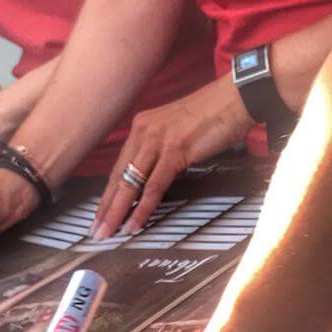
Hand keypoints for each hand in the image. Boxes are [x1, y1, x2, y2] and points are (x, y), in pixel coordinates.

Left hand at [92, 77, 250, 240]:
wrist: (235, 99)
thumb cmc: (214, 116)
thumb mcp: (179, 133)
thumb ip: (164, 151)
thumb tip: (160, 175)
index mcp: (143, 126)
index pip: (120, 166)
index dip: (109, 193)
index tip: (101, 213)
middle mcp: (144, 131)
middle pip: (119, 176)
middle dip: (106, 207)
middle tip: (96, 230)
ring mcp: (158, 141)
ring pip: (131, 183)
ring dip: (118, 211)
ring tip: (108, 232)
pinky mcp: (174, 151)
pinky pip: (154, 186)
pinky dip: (143, 208)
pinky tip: (135, 223)